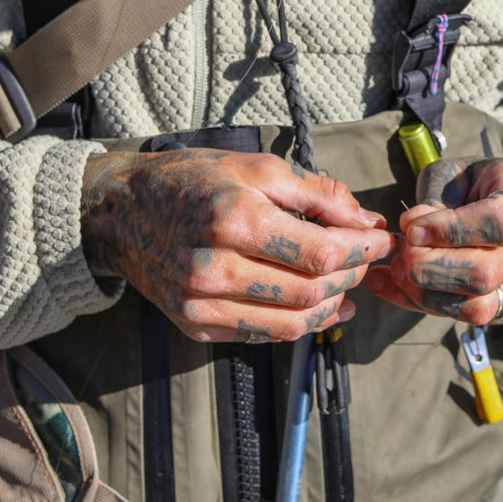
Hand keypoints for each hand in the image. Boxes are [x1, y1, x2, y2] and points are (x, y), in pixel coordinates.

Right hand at [80, 145, 391, 343]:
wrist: (122, 211)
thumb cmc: (192, 181)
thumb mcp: (255, 166)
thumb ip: (315, 193)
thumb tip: (365, 221)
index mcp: (235, 219)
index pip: (320, 253)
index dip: (362, 252)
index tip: (381, 241)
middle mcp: (216, 268)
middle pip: (309, 291)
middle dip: (351, 277)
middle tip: (366, 261)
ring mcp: (202, 304)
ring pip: (290, 323)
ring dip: (331, 308)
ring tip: (348, 288)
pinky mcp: (194, 326)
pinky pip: (260, 335)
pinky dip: (296, 325)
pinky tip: (317, 309)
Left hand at [366, 156, 502, 325]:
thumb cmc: (481, 185)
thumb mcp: (456, 171)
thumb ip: (435, 195)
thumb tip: (412, 229)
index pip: (500, 222)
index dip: (452, 229)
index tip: (413, 228)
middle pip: (485, 274)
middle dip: (429, 267)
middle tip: (402, 249)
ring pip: (479, 308)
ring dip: (426, 293)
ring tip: (399, 268)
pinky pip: (465, 318)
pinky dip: (423, 304)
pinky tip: (396, 285)